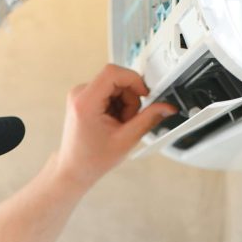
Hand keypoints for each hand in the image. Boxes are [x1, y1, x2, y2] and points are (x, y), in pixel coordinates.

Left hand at [56, 64, 178, 190]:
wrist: (75, 169)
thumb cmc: (92, 159)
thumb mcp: (126, 139)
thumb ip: (149, 119)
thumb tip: (166, 107)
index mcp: (86, 102)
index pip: (113, 72)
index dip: (134, 80)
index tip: (144, 94)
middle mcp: (79, 94)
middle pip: (117, 80)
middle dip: (130, 99)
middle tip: (128, 121)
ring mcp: (80, 95)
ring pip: (115, 86)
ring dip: (124, 104)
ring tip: (119, 125)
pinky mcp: (84, 98)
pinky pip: (108, 92)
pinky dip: (117, 106)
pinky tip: (113, 123)